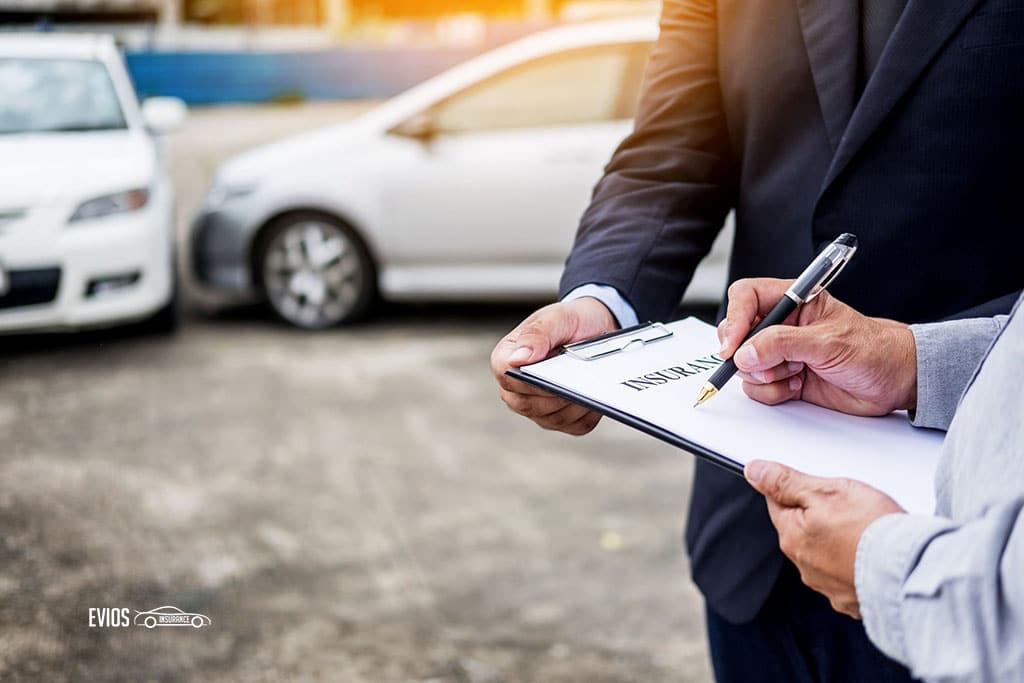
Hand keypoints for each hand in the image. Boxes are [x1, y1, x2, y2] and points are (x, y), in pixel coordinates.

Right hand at [491, 297, 616, 434]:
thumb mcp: (556, 318)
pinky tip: (596, 393)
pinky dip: (589, 411)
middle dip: (556, 392)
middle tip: (578, 375)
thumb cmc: (571, 322)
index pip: (506, 376)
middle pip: (528, 405)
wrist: (595, 330)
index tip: (551, 370)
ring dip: (575, 401)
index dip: (527, 379)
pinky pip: (575, 425)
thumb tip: (517, 359)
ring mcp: (538, 408)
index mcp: (507, 359)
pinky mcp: (562, 419)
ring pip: (554, 418)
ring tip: (589, 380)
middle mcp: (517, 389)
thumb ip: (536, 335)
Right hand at [718, 278, 917, 415]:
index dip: (734, 318)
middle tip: (770, 364)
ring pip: (744, 365)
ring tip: (796, 373)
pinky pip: (757, 388)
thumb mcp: (828, 341)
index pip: (746, 297)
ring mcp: (780, 353)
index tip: (733, 345)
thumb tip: (746, 352)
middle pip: (737, 334)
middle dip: (748, 354)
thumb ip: (783, 344)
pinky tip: (798, 386)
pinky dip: (773, 392)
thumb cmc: (874, 350)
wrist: (893, 382)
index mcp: (793, 301)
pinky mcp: (782, 378)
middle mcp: (782, 325)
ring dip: (766, 376)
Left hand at [745, 460, 904, 617]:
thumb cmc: (872, 529)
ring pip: (824, 552)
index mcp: (792, 537)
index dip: (794, 488)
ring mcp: (828, 586)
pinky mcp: (852, 600)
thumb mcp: (826, 492)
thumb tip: (754, 471)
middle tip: (849, 507)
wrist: (912, 571)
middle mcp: (805, 566)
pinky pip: (847, 575)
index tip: (813, 486)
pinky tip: (872, 555)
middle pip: (801, 529)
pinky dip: (855, 564)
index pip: (777, 503)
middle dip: (818, 515)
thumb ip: (786, 482)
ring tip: (865, 530)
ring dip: (837, 541)